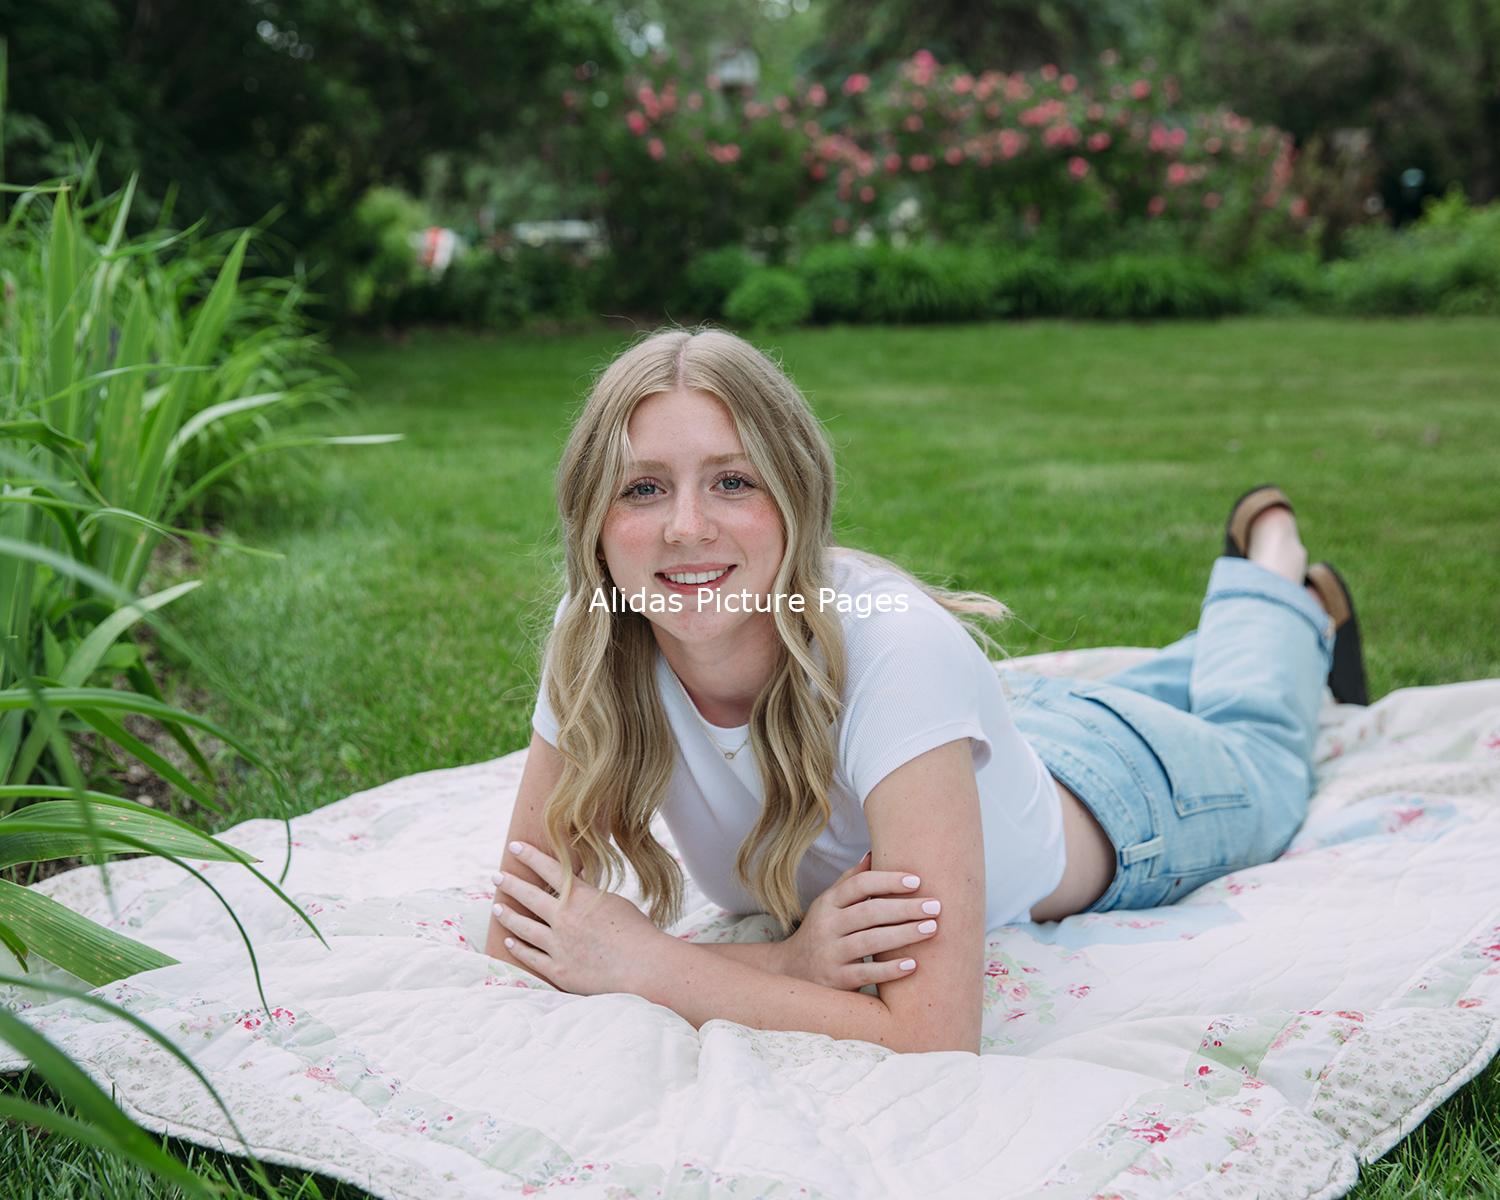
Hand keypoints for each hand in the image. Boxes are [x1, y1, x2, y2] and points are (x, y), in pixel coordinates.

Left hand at [490, 840, 662, 996]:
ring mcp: (558, 946)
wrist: (643, 967)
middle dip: (511, 884)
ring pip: (524, 928)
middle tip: (497, 876)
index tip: (514, 847)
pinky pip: (531, 958)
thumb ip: (589, 897)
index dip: (530, 856)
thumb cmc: (637, 933)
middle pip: (529, 897)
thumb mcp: (613, 903)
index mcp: (580, 897)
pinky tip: (510, 942)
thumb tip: (575, 891)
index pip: (549, 869)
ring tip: (496, 908)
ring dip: (508, 916)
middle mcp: (564, 919)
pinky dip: (519, 948)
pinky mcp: (559, 971)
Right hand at [780, 851, 939, 990]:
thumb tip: (873, 852)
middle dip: (904, 907)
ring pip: (869, 941)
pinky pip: (865, 974)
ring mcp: (830, 954)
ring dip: (903, 934)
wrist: (792, 971)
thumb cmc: (822, 931)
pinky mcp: (836, 981)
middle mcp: (827, 926)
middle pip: (868, 912)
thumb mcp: (829, 904)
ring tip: (931, 928)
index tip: (917, 881)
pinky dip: (889, 970)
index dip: (887, 881)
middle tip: (935, 906)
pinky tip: (913, 965)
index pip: (858, 885)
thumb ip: (850, 881)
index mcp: (828, 903)